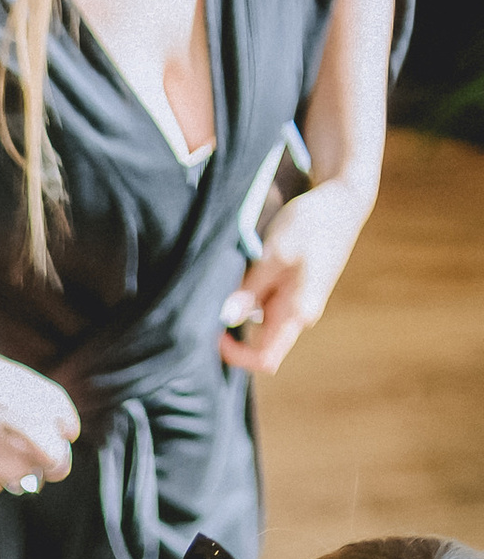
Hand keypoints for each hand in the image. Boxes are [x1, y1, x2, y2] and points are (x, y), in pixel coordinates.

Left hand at [219, 178, 370, 377]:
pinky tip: (244, 268)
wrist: (343, 200)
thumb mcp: (277, 252)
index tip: (216, 332)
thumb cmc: (313, 223)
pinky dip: (249, 291)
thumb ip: (252, 287)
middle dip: (233, 330)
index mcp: (299, 312)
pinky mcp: (292, 288)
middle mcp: (298, 315)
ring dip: (240, 305)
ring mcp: (295, 302)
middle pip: (257, 343)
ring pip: (258, 320)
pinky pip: (264, 301)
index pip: (264, 359)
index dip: (236, 354)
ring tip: (232, 276)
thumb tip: (226, 319)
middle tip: (215, 303)